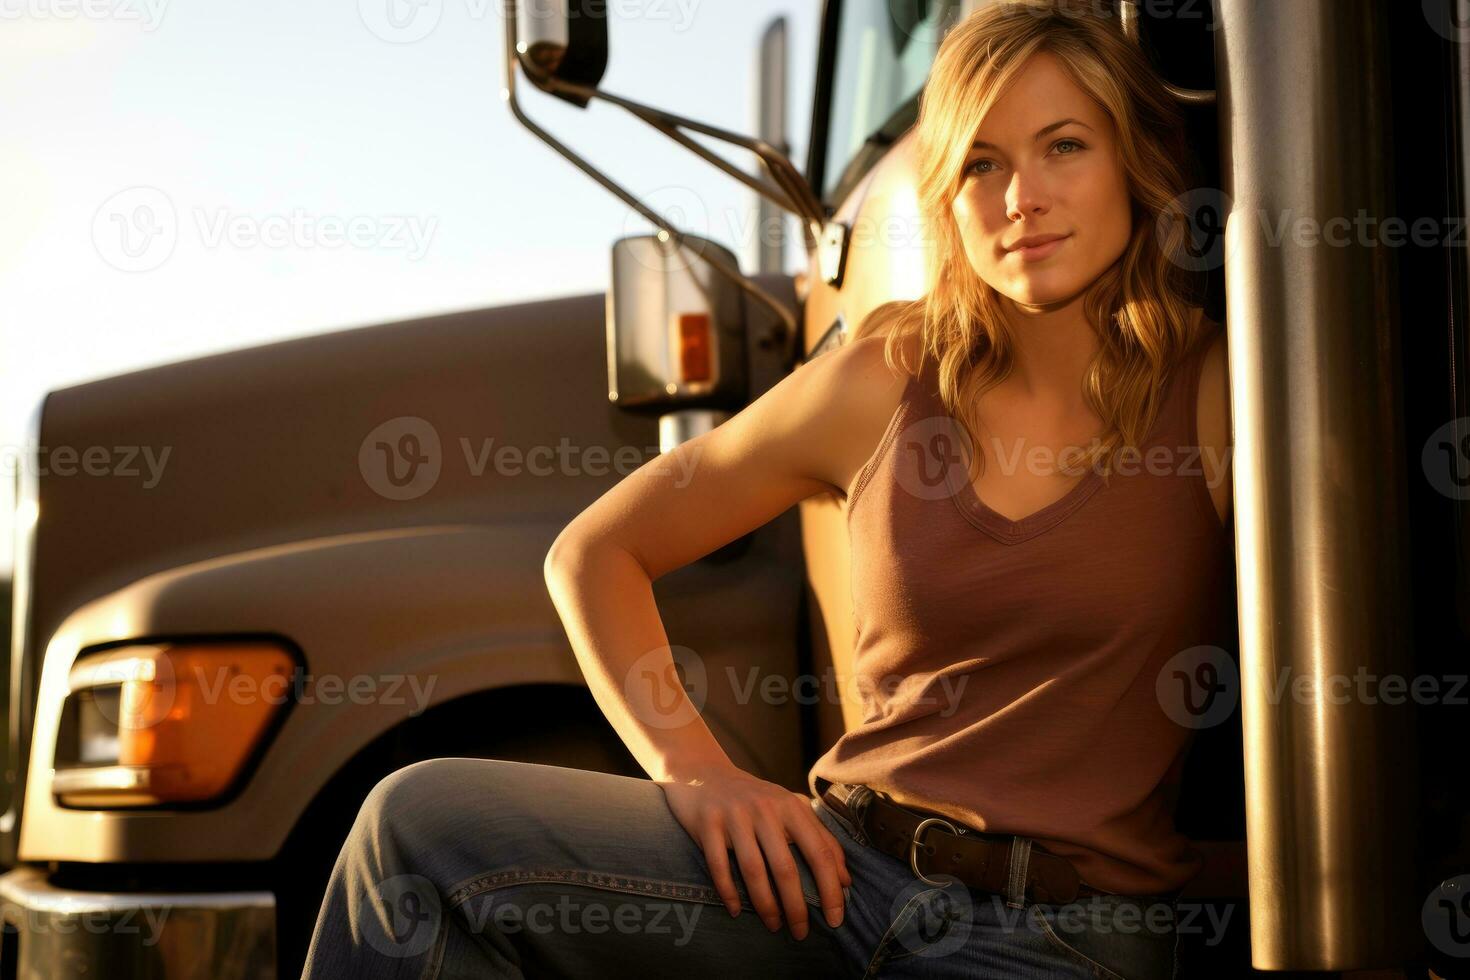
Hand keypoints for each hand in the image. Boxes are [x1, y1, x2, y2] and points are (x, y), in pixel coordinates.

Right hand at [658, 765, 851, 939]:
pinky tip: (736, 911)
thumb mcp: (789, 808)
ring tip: (774, 925)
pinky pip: (719, 866)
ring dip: (765, 905)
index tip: (835, 919)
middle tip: (801, 933)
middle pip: (786, 867)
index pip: (819, 852)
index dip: (830, 889)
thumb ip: (819, 837)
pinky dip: (729, 892)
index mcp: (790, 807)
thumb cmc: (754, 797)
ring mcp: (734, 816)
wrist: (702, 772)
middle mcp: (764, 809)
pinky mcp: (707, 823)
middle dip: (797, 906)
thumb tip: (844, 880)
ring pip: (753, 870)